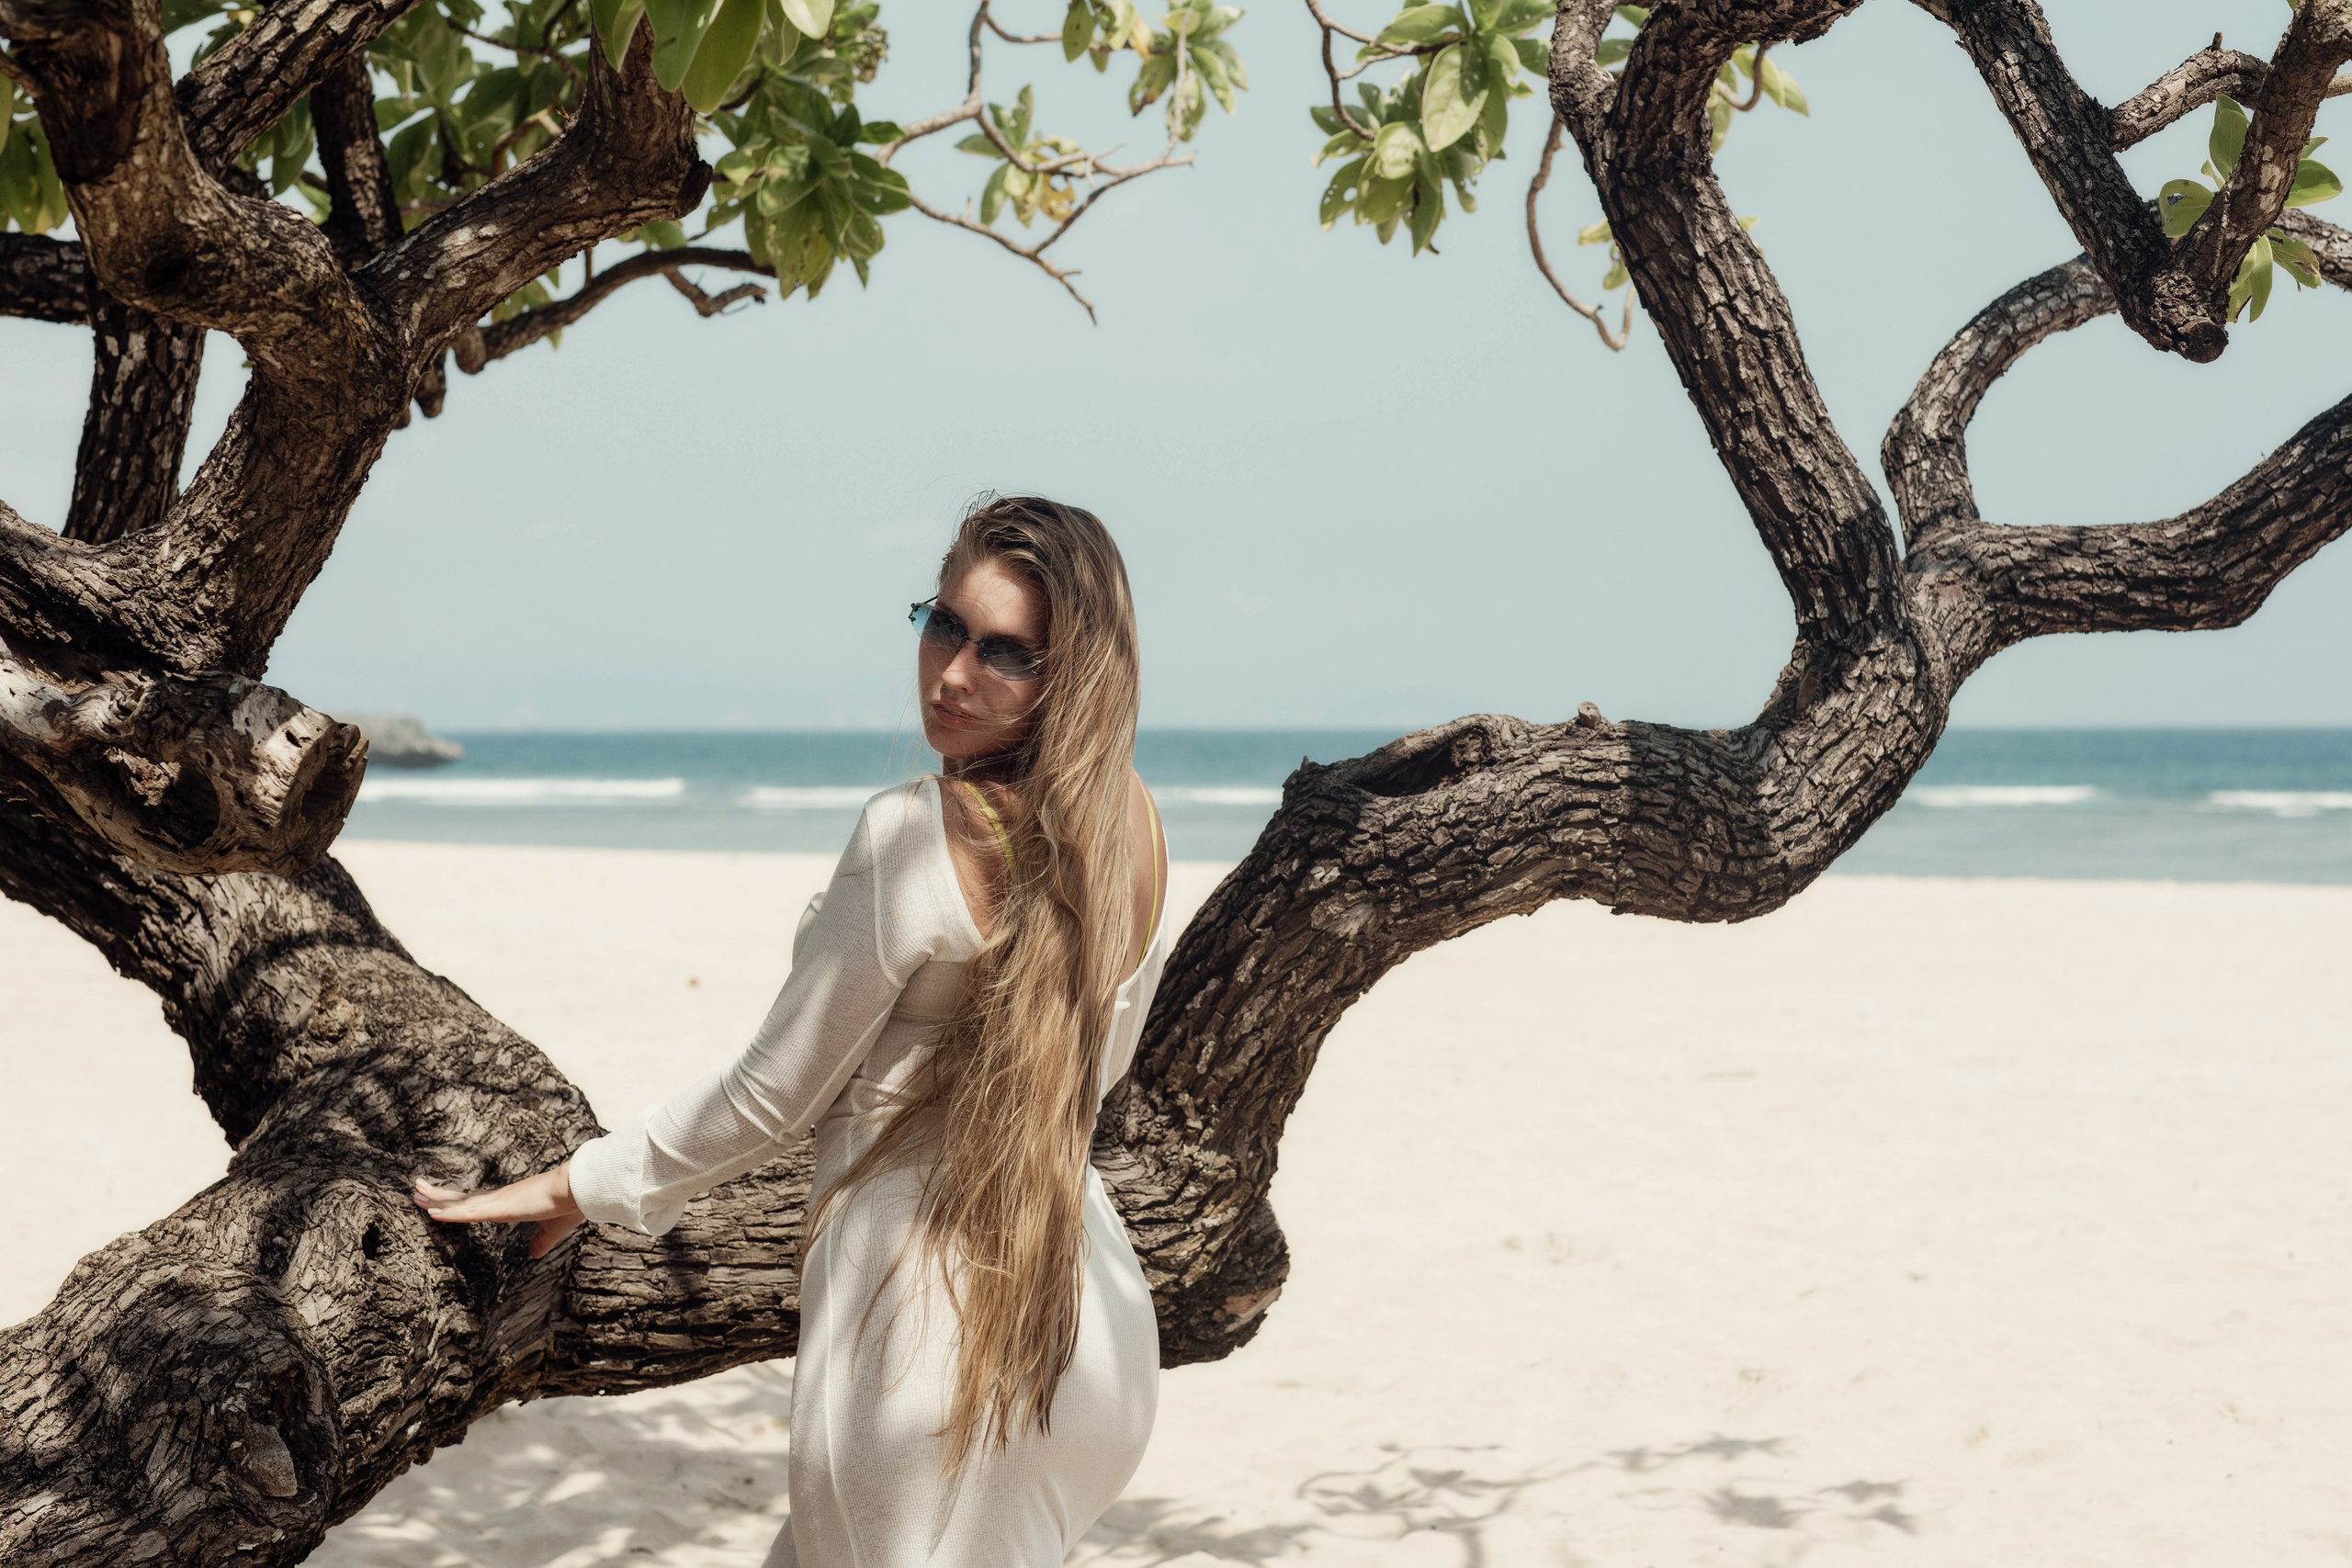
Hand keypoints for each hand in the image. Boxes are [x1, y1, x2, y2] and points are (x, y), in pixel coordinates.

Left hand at [413, 1162, 583, 1259]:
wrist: (581, 1190)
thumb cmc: (569, 1205)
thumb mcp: (552, 1229)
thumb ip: (541, 1241)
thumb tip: (534, 1253)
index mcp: (510, 1204)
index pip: (476, 1203)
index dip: (456, 1202)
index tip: (438, 1200)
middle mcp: (500, 1199)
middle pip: (462, 1199)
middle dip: (438, 1195)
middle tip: (416, 1189)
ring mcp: (499, 1202)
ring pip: (461, 1203)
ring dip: (436, 1200)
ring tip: (415, 1194)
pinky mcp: (502, 1206)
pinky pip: (470, 1211)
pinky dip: (451, 1212)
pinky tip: (432, 1211)